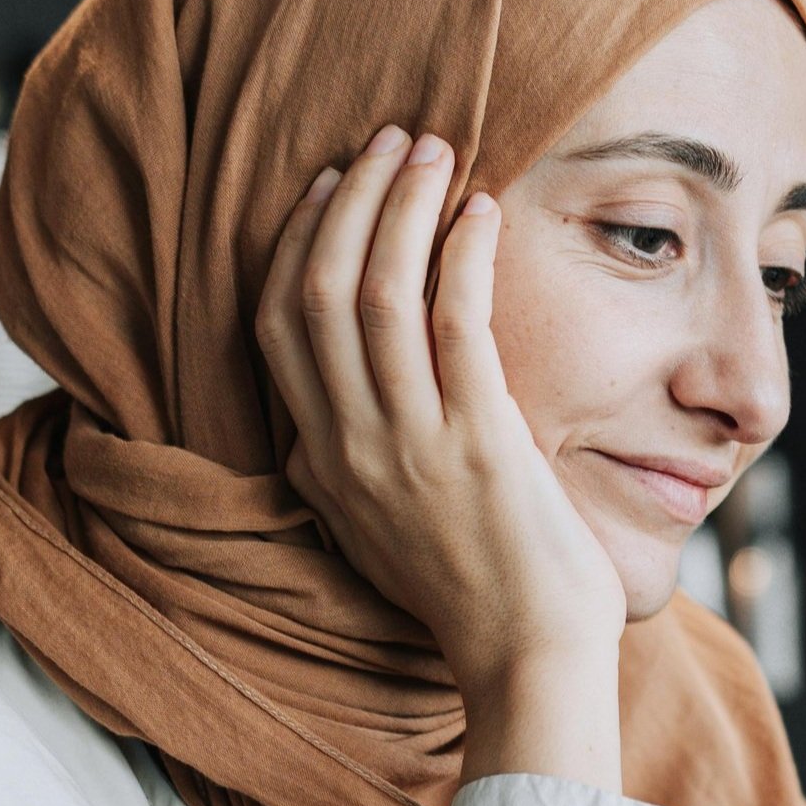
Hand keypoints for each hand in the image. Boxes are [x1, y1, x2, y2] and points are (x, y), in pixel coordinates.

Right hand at [256, 128, 625, 789]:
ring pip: (373, 291)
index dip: (297, 242)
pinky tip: (479, 212)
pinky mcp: (476, 446)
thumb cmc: (484, 596)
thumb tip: (373, 401)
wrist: (528, 663)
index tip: (330, 185)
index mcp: (320, 465)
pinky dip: (460, 254)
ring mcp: (408, 447)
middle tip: (389, 141)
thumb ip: (371, 461)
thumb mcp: (392, 525)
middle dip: (350, 201)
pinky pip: (452, 322)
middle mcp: (349, 449)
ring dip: (402, 206)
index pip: (277, 326)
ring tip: (433, 150)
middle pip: (314, 291)